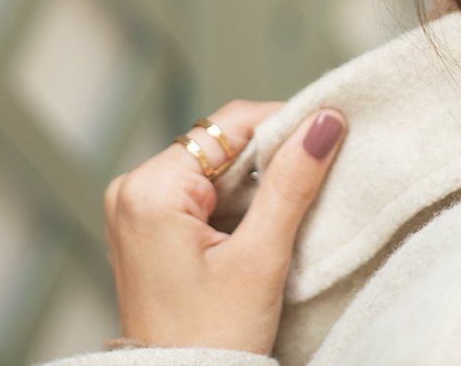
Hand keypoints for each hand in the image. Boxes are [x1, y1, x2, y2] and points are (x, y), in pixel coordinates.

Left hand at [102, 100, 347, 353]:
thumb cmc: (212, 339)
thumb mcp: (260, 257)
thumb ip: (291, 182)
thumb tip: (323, 122)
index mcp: (149, 189)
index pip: (227, 125)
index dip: (282, 123)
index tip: (329, 132)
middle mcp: (131, 189)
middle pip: (218, 145)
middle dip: (268, 160)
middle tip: (315, 180)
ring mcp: (134, 210)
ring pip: (212, 169)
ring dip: (253, 185)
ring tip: (286, 214)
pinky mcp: (146, 229)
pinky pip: (198, 194)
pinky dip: (233, 205)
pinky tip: (257, 231)